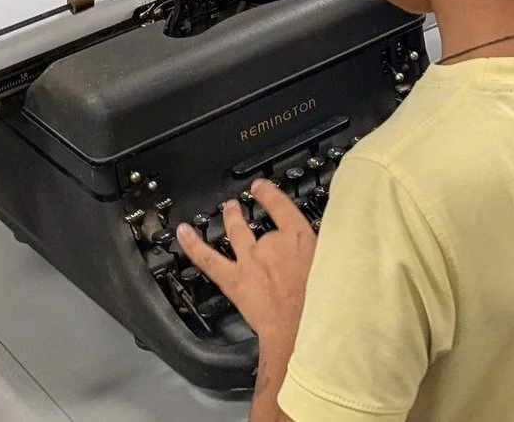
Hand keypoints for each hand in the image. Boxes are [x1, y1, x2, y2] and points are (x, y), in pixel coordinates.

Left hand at [175, 179, 315, 351]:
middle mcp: (272, 242)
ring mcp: (250, 259)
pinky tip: (183, 233)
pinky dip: (194, 245)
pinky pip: (209, 259)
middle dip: (256, 215)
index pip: (282, 206)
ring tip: (228, 209)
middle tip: (250, 204)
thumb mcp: (330, 265)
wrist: (299, 327)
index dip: (269, 194)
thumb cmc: (319, 300)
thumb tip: (325, 247)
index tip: (261, 186)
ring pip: (236, 232)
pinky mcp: (233, 280)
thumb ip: (321, 251)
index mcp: (299, 235)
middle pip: (263, 225)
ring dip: (231, 218)